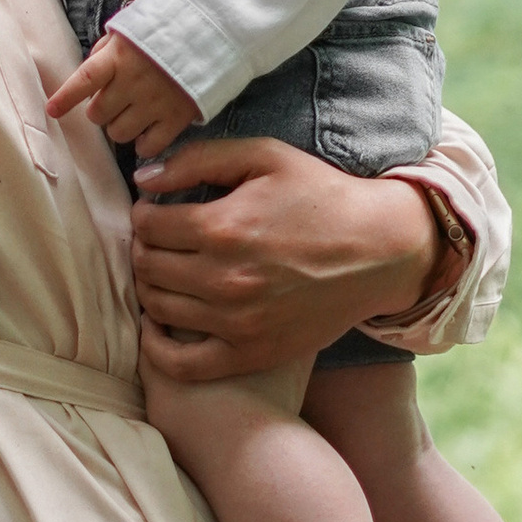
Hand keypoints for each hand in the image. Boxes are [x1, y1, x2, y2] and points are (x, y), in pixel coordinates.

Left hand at [45, 28, 201, 156]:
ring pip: (118, 134)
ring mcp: (155, 103)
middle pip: (98, 114)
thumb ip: (108, 50)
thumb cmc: (171, 22)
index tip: (52, 110)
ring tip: (132, 113)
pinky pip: (148, 146)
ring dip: (119, 126)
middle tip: (114, 99)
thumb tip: (90, 76)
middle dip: (101, 109)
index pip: (84, 80)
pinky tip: (148, 130)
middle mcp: (133, 82)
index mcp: (120, 55)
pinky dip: (143, 143)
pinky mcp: (177, 118)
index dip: (65, 97)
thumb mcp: (133, 25)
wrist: (216, 28)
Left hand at [128, 140, 448, 385]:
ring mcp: (236, 322)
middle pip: (147, 266)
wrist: (378, 251)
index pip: (148, 225)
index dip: (144, 214)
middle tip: (160, 240)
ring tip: (164, 270)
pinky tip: (156, 325)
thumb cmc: (321, 196)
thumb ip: (198, 159)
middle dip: (144, 247)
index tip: (156, 212)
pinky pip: (182, 365)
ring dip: (149, 286)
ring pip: (157, 307)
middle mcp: (223, 279)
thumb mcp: (264, 156)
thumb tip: (143, 178)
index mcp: (223, 227)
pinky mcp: (251, 354)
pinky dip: (156, 348)